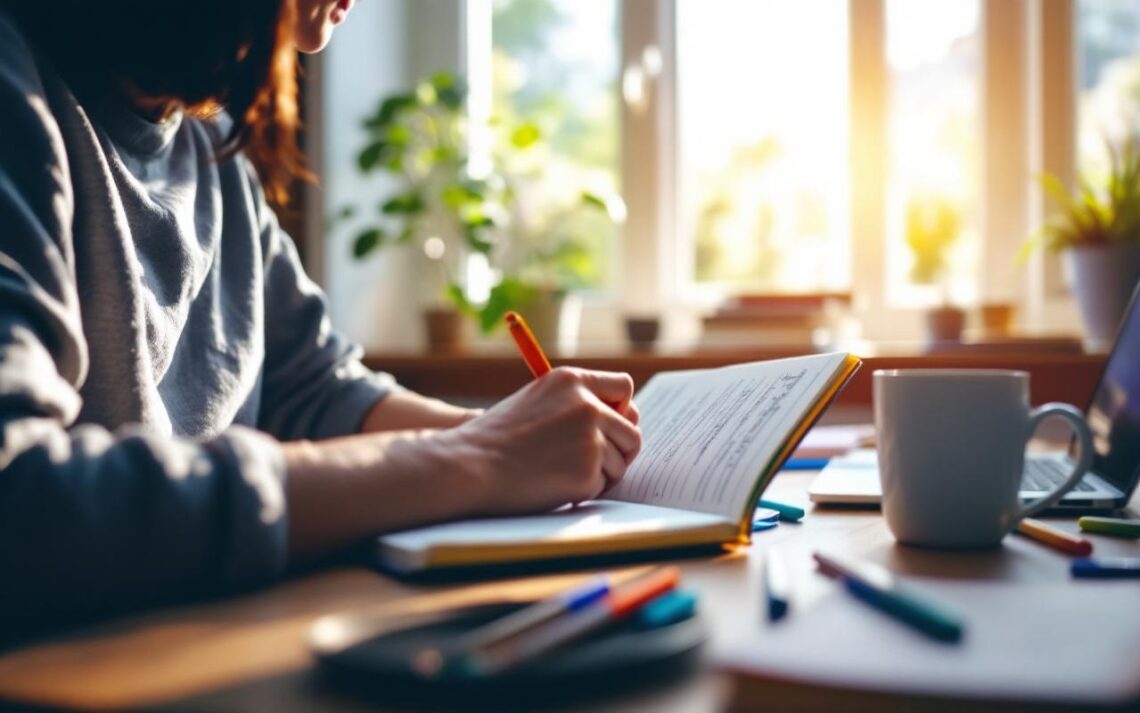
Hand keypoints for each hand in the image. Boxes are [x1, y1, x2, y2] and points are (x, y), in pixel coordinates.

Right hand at [444, 367, 641, 515]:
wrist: (470, 465)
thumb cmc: (498, 437)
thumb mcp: (537, 401)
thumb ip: (577, 403)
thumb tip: (631, 418)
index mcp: (572, 380)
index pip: (623, 387)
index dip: (620, 409)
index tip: (608, 424)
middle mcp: (586, 405)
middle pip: (632, 430)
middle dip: (618, 449)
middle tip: (591, 461)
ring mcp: (590, 439)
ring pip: (620, 462)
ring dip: (600, 473)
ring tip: (562, 472)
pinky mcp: (587, 472)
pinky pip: (602, 485)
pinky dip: (584, 490)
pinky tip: (555, 485)